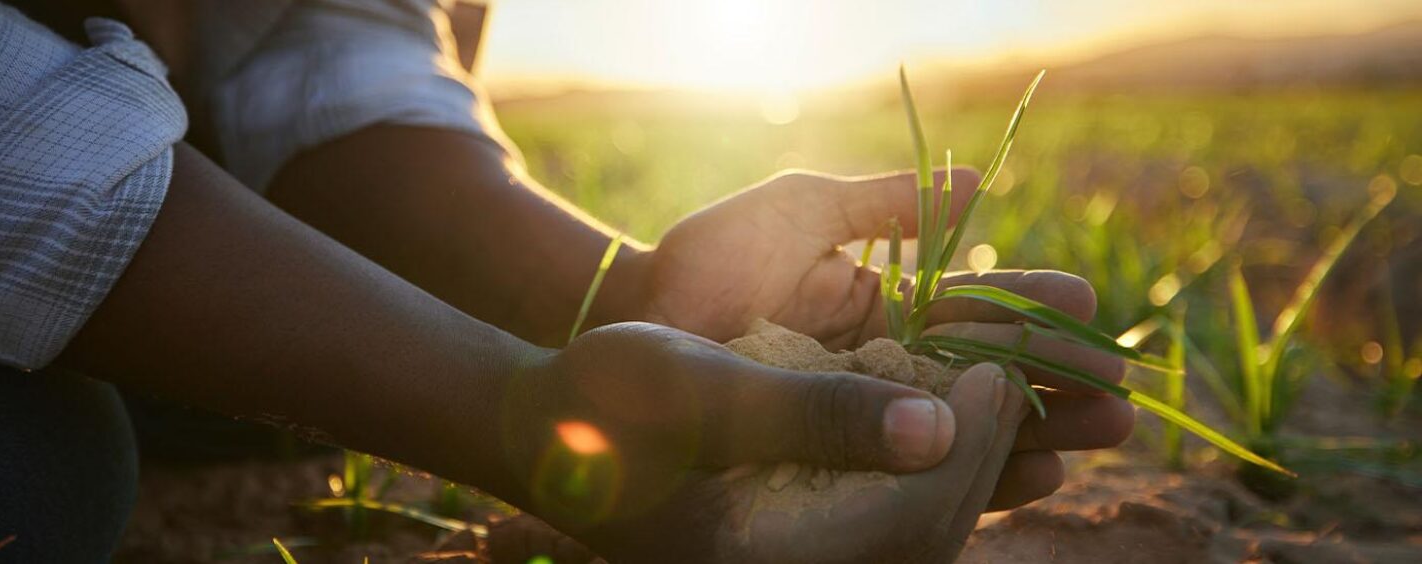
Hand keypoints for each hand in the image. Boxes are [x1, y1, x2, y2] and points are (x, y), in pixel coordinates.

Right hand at [496, 322, 1027, 562]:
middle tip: (1022, 370)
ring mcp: (797, 561)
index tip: (998, 366)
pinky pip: (891, 513)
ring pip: (919, 522)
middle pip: (927, 527)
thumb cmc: (605, 400)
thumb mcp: (702, 389)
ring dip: (977, 459)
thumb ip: (814, 413)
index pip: (907, 515)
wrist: (546, 431)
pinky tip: (961, 419)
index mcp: (764, 559)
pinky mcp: (800, 539)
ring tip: (1016, 392)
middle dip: (992, 451)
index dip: (969, 441)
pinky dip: (935, 466)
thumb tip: (936, 430)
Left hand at [634, 169, 1132, 510]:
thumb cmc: (714, 255)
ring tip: (1100, 435)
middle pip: (991, 376)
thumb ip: (886, 203)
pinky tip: (1032, 479)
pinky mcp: (840, 456)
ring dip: (1037, 434)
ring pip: (968, 429)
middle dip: (1058, 384)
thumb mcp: (803, 211)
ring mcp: (868, 411)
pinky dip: (978, 478)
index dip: (1036, 310)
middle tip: (1121, 394)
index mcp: (890, 302)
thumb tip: (981, 183)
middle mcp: (890, 361)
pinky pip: (918, 475)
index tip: (1089, 308)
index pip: (980, 308)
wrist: (638, 316)